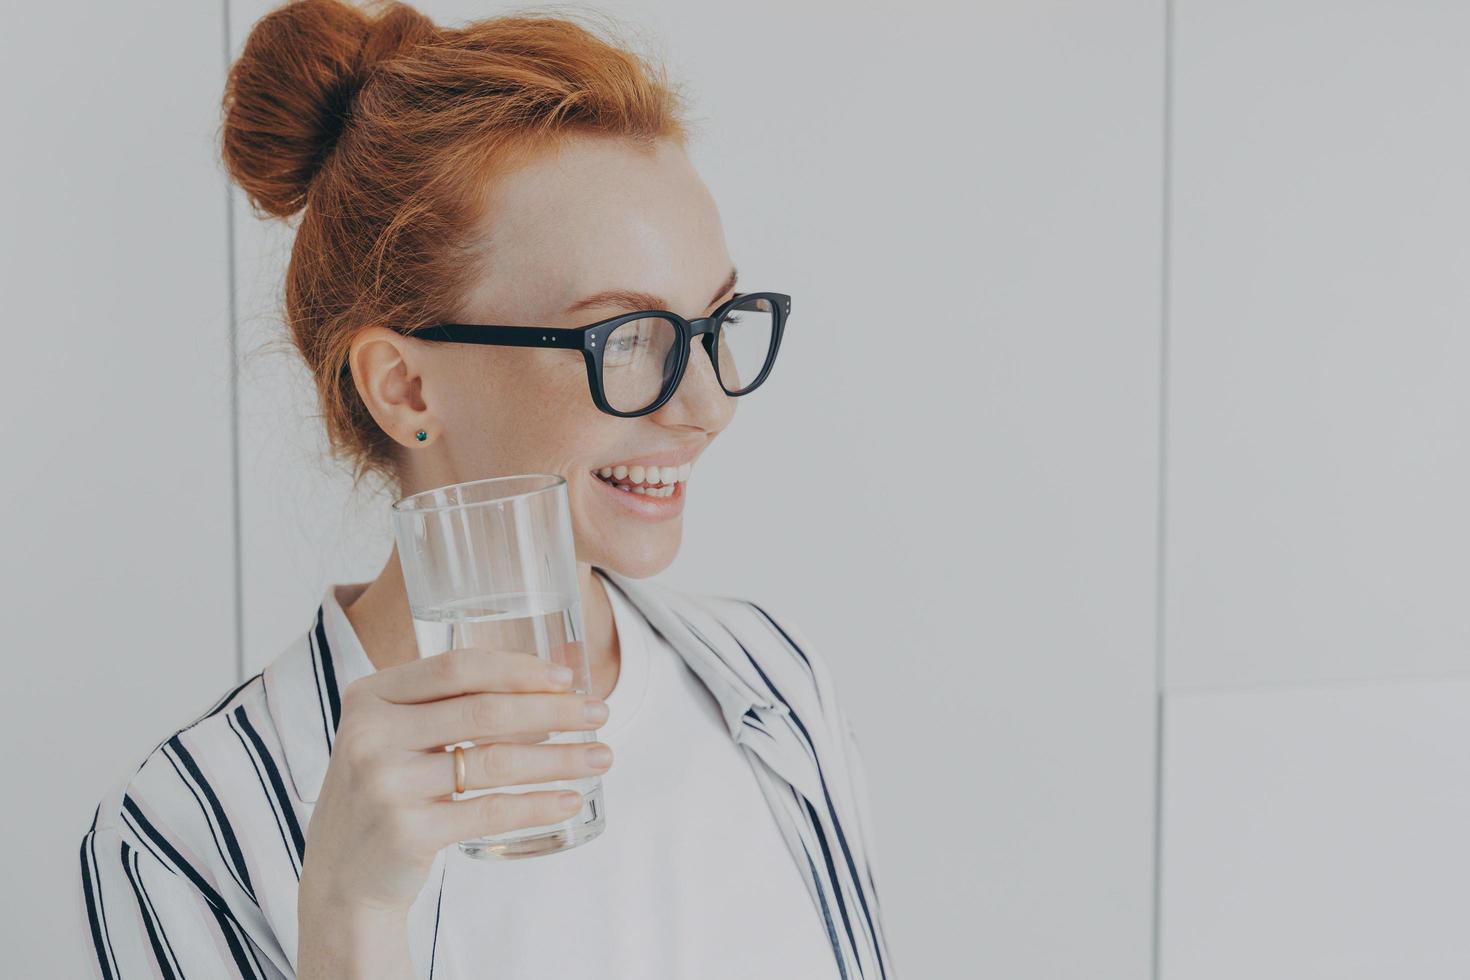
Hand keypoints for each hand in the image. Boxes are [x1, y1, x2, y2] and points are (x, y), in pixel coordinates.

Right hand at [298, 647, 612, 917]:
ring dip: (558, 758)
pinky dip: (537, 805)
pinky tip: (570, 800)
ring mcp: (385, 785)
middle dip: (553, 710)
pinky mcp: (405, 832)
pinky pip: (488, 812)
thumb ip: (454, 706)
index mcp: (370, 697)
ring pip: (494, 762)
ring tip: (601, 757)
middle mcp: (371, 735)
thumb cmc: (386, 792)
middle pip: (482, 712)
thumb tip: (552, 682)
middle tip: (600, 712)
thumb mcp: (398, 736)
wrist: (341, 879)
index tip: (566, 677)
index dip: (517, 668)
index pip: (456, 668)